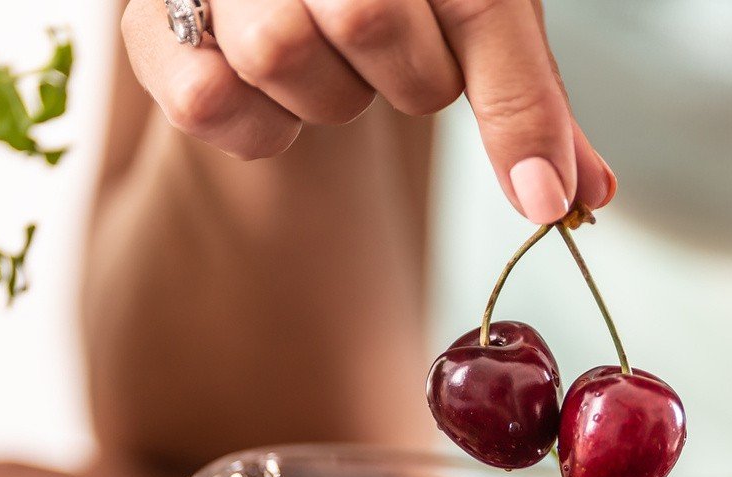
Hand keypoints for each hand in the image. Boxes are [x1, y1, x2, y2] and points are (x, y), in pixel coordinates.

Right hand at [120, 0, 613, 222]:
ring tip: (331, 62)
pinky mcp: (150, 22)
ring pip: (283, 54)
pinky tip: (272, 97)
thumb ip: (526, 98)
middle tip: (401, 62)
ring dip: (327, 95)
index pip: (483, 4)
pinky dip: (253, 123)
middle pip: (370, 19)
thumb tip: (581, 199)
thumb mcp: (473, 11)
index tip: (546, 202)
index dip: (519, 108)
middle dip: (408, 75)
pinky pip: (207, 100)